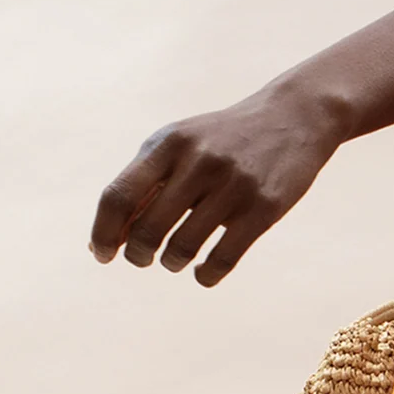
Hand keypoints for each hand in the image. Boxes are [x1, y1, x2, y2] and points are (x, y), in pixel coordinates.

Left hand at [91, 82, 337, 285]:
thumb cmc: (221, 141)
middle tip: (143, 259)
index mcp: (168, 143)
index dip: (103, 233)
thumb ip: (143, 185)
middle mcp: (198, 161)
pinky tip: (203, 274)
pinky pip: (222, 259)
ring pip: (183, 248)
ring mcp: (233, 185)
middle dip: (138, 255)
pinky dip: (206, 275)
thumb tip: (104, 243)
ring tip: (174, 260)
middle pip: (148, 229)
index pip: (118, 196)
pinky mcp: (263, 208)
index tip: (102, 254)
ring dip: (171, 263)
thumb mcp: (179, 146)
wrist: (290, 118)